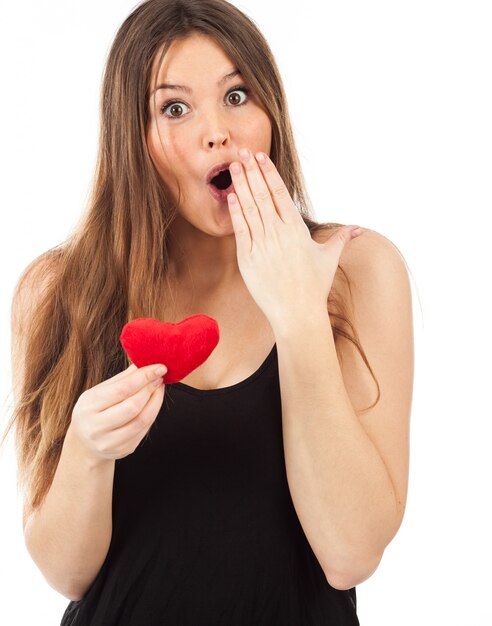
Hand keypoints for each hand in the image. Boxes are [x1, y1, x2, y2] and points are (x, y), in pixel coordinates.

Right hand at [69, 362, 166, 461]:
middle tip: (160, 376)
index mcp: (88, 406)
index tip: (159, 367)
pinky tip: (154, 402)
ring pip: (142, 420)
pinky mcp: (123, 450)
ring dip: (156, 401)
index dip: (144, 377)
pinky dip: (153, 413)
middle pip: (133, 406)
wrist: (84, 444)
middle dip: (150, 388)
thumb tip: (145, 361)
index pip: (122, 390)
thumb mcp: (100, 391)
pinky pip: (144, 430)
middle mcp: (96, 427)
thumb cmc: (93, 411)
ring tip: (159, 388)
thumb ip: (123, 378)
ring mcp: (110, 442)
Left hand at [226, 148, 363, 326]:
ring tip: (233, 167)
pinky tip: (231, 196)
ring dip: (241, 185)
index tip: (260, 157)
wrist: (297, 313)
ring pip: (250, 209)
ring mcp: (263, 245)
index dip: (269, 174)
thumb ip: (340, 239)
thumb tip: (357, 229)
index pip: (280, 194)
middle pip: (262, 196)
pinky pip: (241, 230)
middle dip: (252, 172)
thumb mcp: (329, 259)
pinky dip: (236, 212)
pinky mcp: (249, 259)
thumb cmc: (314, 287)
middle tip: (242, 152)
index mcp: (297, 230)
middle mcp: (279, 234)